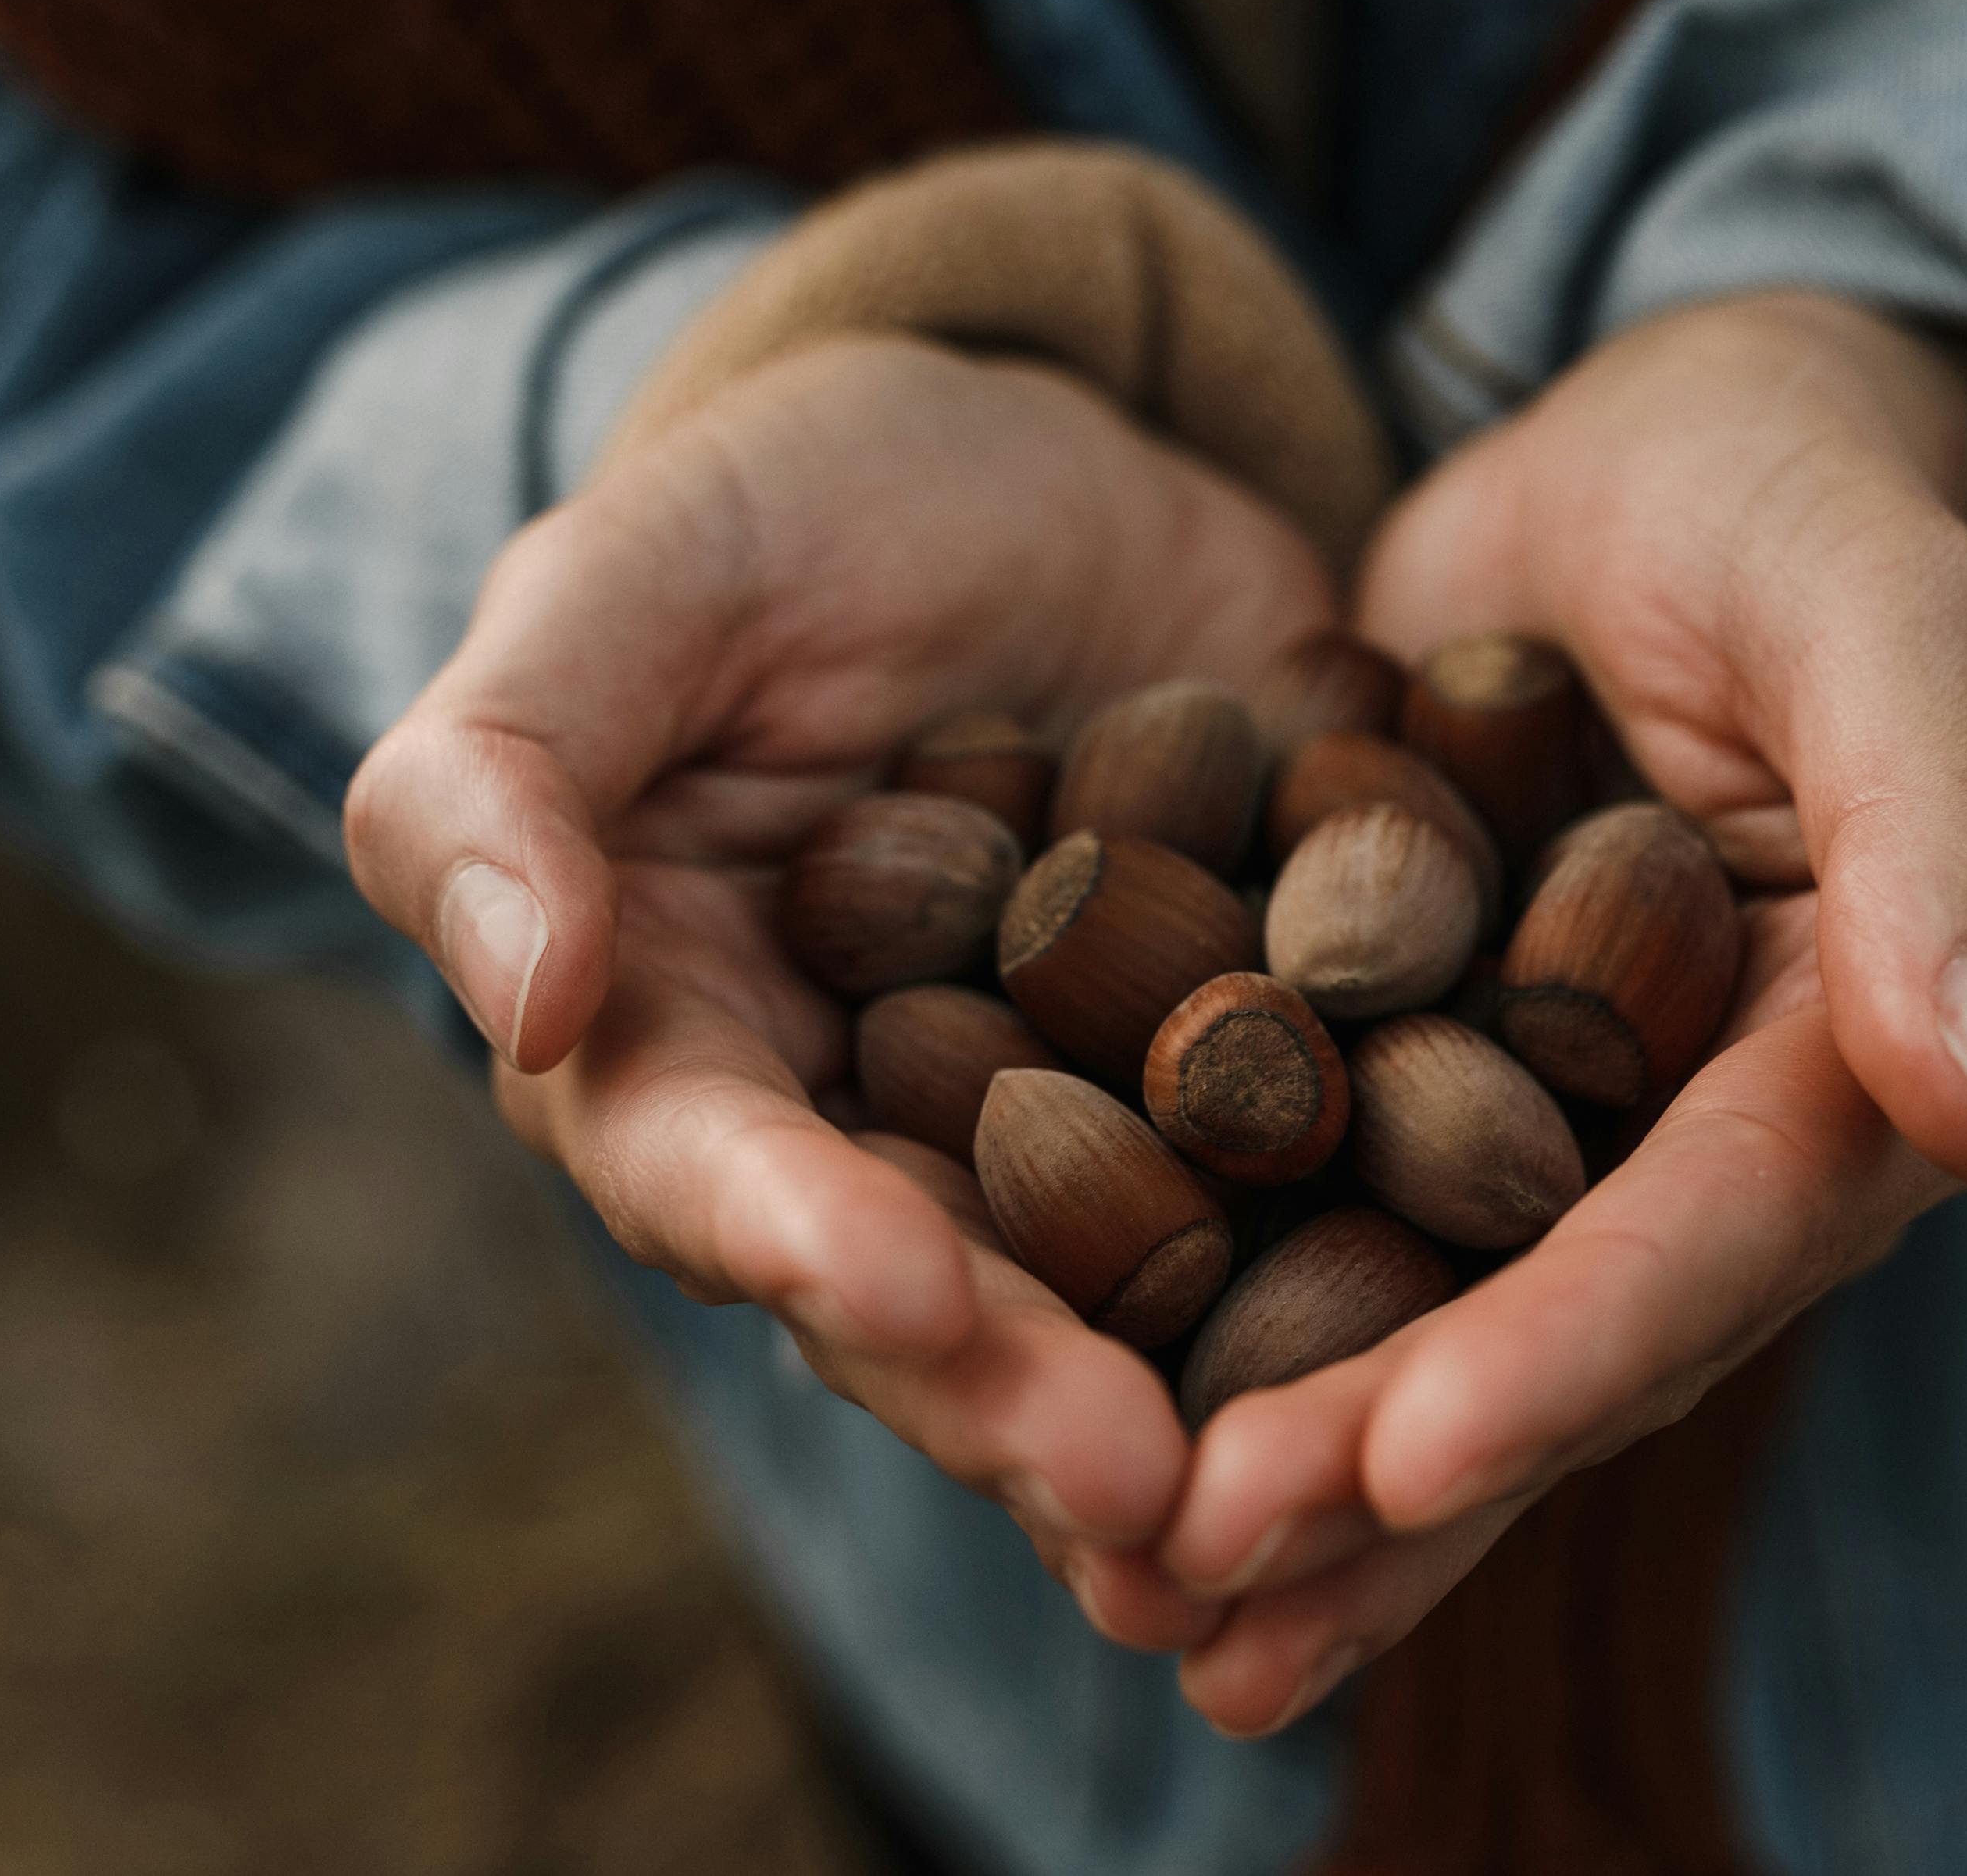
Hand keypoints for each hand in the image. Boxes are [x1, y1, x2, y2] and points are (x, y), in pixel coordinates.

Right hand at [346, 334, 1334, 1646]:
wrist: (1058, 466)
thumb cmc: (798, 506)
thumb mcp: (638, 576)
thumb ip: (506, 769)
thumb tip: (524, 997)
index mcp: (682, 1040)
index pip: (711, 1170)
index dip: (798, 1242)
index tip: (905, 1296)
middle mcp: (870, 1139)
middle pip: (928, 1302)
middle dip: (1025, 1402)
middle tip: (1145, 1495)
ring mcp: (1073, 1132)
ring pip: (1118, 1305)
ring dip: (1196, 1415)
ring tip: (1289, 1500)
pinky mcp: (1250, 1087)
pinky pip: (1308, 1197)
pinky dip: (1370, 1287)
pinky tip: (1461, 1367)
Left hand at [1157, 291, 1966, 1732]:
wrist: (1675, 454)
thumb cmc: (1806, 503)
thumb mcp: (1891, 624)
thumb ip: (1944, 841)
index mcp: (1858, 1078)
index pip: (1710, 1239)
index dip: (1567, 1357)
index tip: (1406, 1462)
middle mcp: (1700, 1151)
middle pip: (1543, 1340)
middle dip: (1378, 1478)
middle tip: (1195, 1581)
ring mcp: (1545, 1132)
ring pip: (1416, 1328)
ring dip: (1283, 1478)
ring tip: (1124, 1591)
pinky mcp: (1408, 1077)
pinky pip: (1305, 1220)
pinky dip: (1200, 1324)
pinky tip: (1061, 1425)